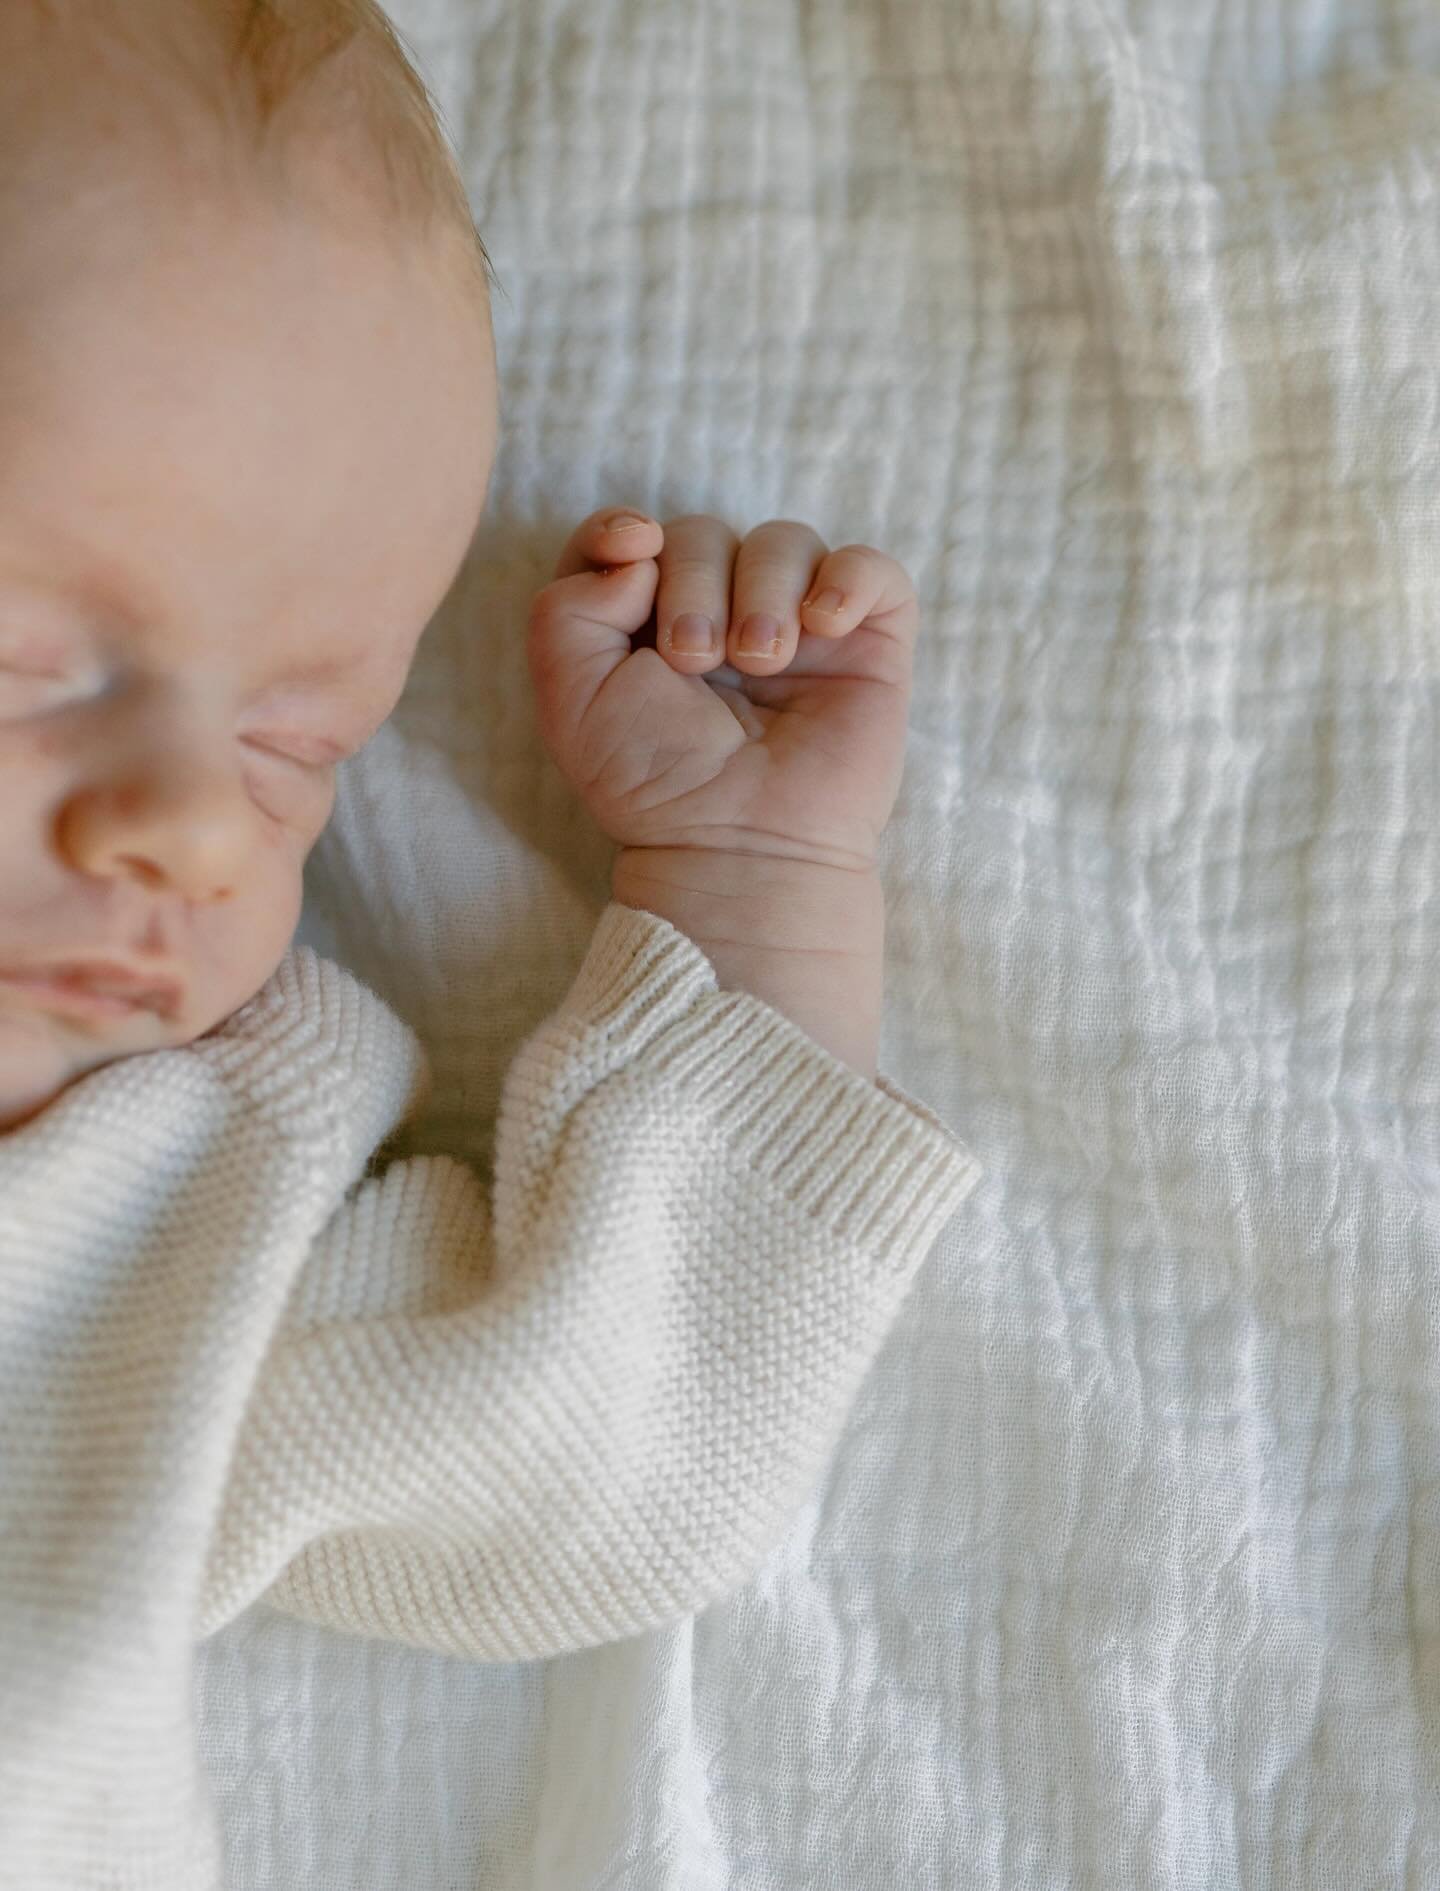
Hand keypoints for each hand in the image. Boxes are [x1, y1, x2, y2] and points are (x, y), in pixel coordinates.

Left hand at [527, 511, 918, 872]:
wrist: (737, 844)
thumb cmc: (654, 782)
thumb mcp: (569, 696)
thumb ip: (565, 606)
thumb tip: (639, 553)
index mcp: (643, 625)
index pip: (629, 538)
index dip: (620, 529)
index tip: (632, 554)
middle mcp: (720, 615)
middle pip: (702, 534)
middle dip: (692, 583)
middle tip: (694, 661)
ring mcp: (796, 626)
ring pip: (783, 541)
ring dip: (763, 592)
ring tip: (758, 663)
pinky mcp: (864, 644)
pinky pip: (870, 568)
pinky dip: (846, 580)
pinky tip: (822, 628)